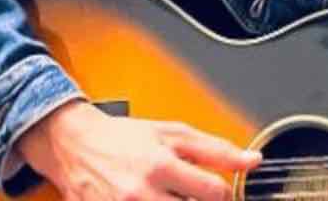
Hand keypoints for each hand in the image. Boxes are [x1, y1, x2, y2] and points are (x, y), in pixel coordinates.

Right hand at [16, 99, 261, 200]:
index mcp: (160, 165)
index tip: (219, 191)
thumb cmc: (124, 137)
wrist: (74, 145)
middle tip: (197, 195)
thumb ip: (216, 149)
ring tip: (175, 197)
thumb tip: (252, 161)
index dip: (224, 194)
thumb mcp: (173, 133)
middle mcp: (140, 193)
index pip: (212, 192)